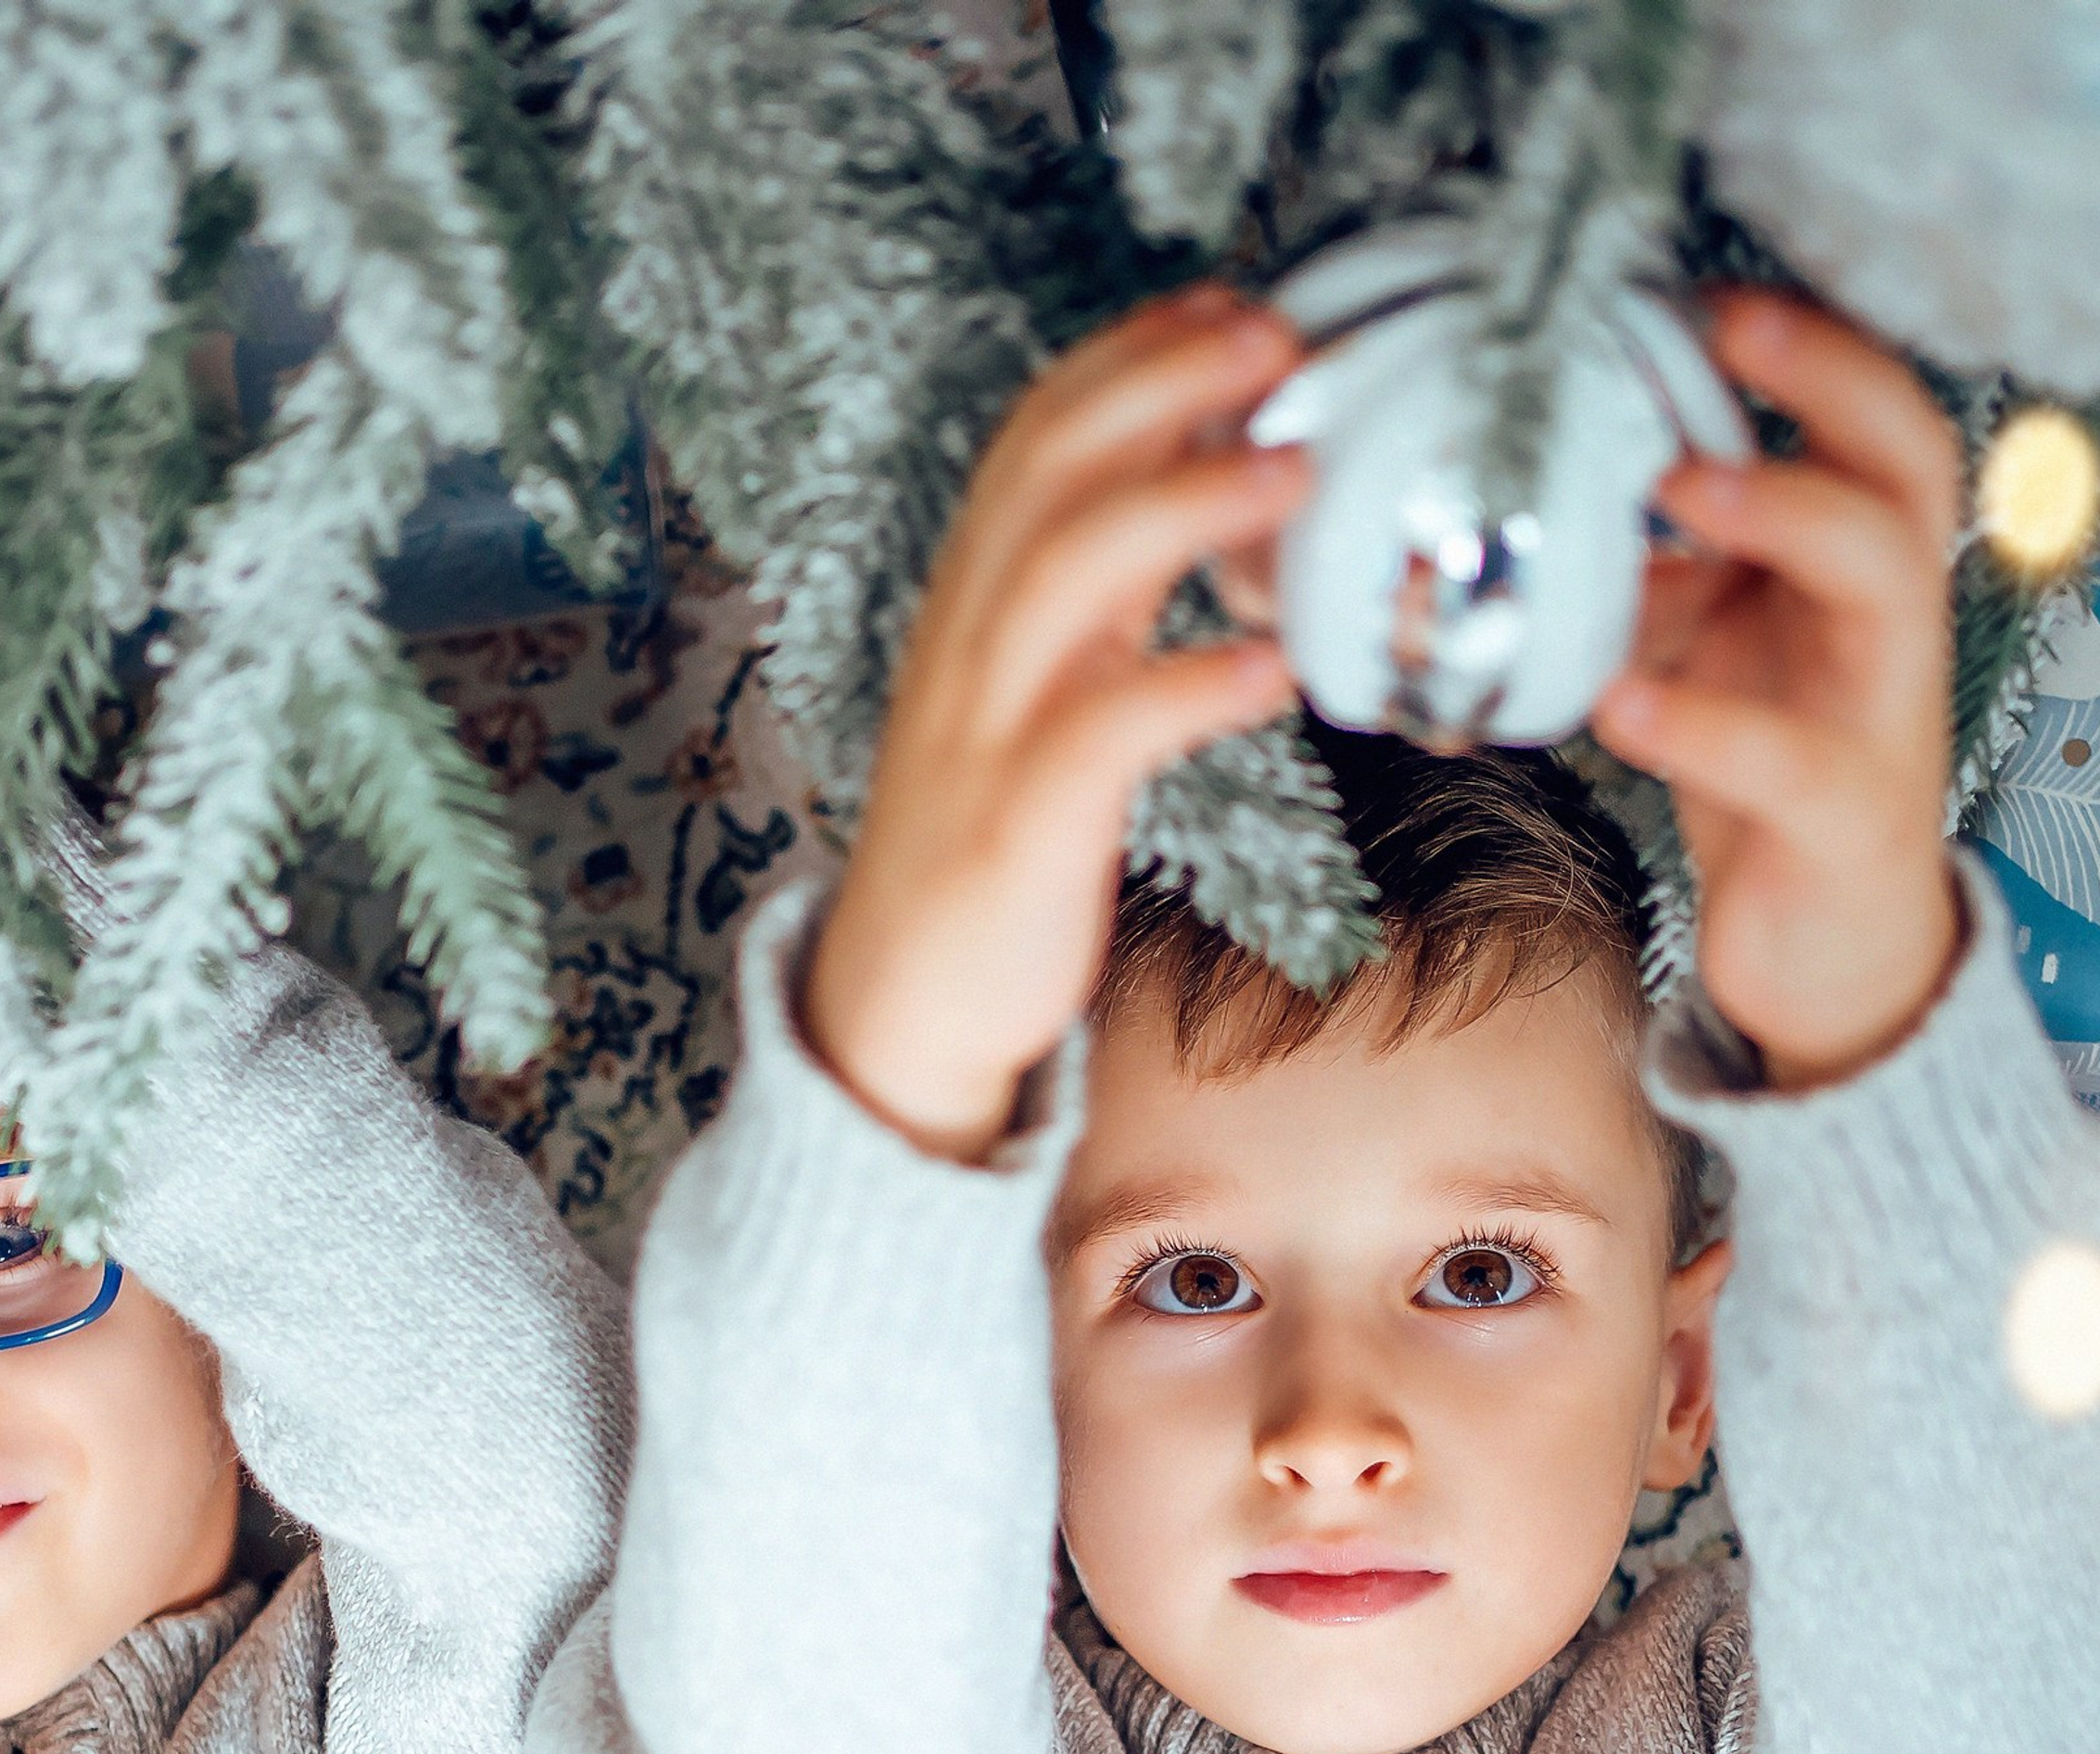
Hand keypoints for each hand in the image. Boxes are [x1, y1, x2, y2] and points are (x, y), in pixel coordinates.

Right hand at [803, 289, 1305, 1158]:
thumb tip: (1210, 496)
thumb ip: (1104, 598)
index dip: (1130, 357)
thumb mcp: (1040, 692)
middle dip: (1163, 385)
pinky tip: (1272, 672)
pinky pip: (1102, 735)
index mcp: (973, 604)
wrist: (903, 1006)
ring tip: (1293, 473)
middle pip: (1048, 467)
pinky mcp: (1018, 828)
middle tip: (1276, 344)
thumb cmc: (994, 847)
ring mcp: (985, 730)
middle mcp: (968, 642)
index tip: (1228, 305)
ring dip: (1185, 505)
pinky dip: (1190, 689)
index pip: (1035, 436)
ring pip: (1067, 571)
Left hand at [1590, 294, 1962, 1091]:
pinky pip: (1785, 756)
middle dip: (1826, 378)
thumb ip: (1651, 571)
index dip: (1806, 340)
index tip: (1701, 290)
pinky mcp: (1844, 811)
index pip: (1871, 412)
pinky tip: (1616, 701)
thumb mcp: (1705, 646)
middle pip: (1909, 456)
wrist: (1822, 939)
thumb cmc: (1769, 770)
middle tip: (1724, 327)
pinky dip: (1699, 724)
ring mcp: (1880, 707)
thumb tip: (1524, 498)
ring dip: (1783, 512)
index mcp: (1860, 559)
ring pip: (1881, 575)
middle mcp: (1892, 612)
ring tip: (1682, 489)